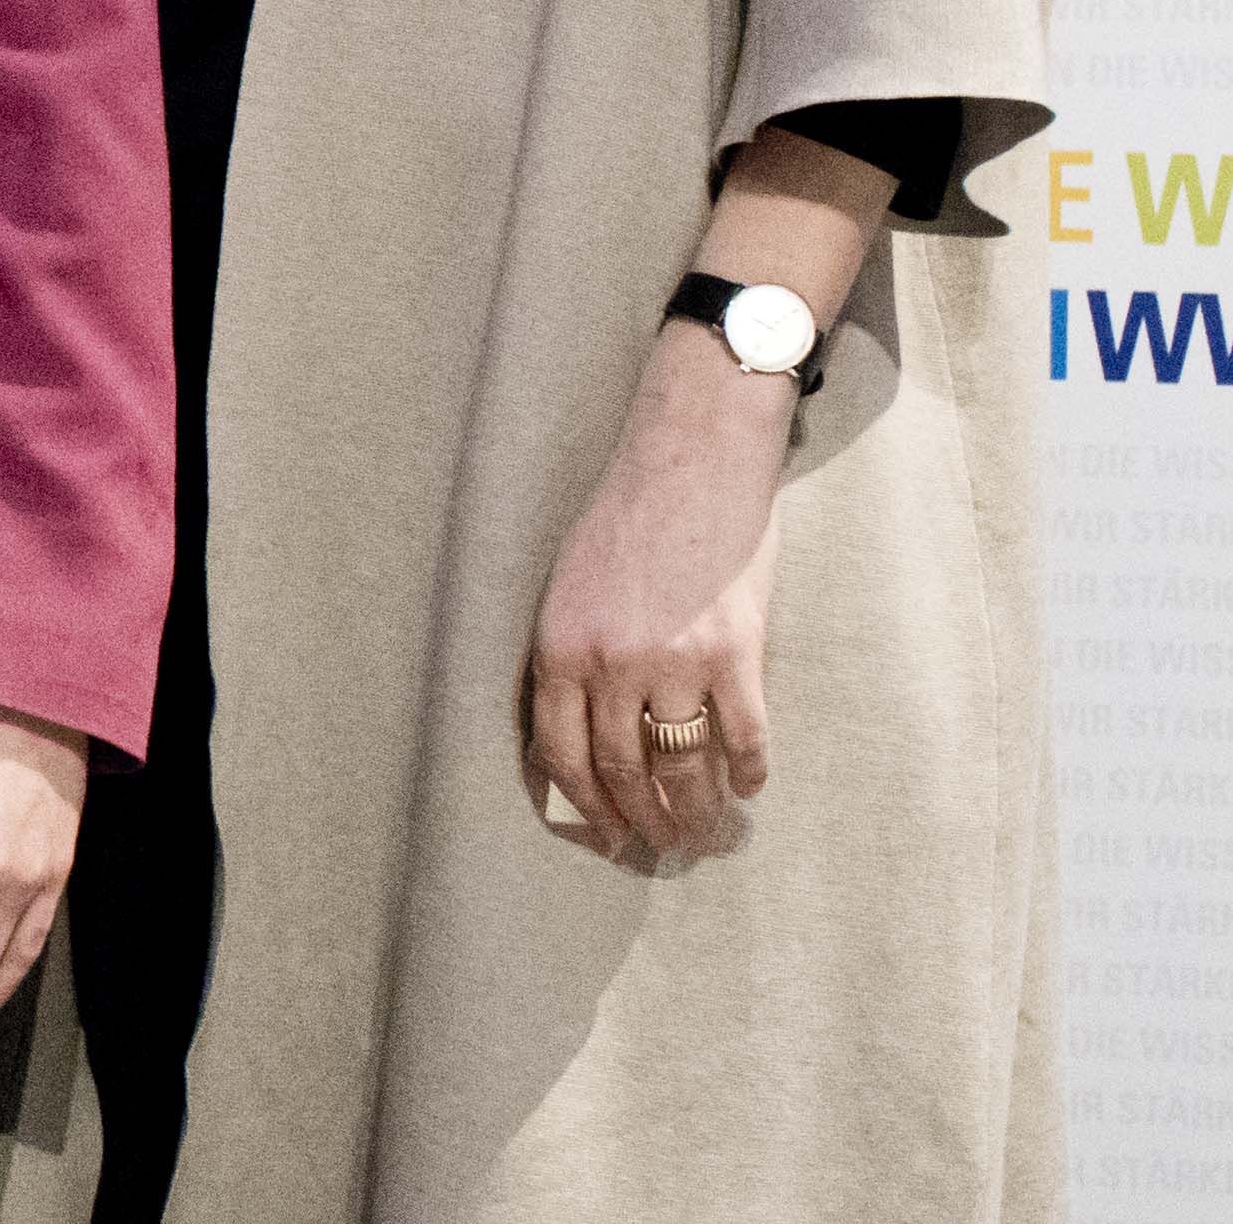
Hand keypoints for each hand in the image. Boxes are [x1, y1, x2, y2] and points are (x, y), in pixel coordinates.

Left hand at [524, 328, 790, 866]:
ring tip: (707, 833)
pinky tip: (751, 786)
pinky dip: (749, 771)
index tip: (603, 834)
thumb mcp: (568, 587)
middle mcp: (610, 664)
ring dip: (697, 812)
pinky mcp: (735, 652)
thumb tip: (583, 731)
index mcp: (558, 647)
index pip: (560, 755)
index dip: (584, 807)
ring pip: (684, 768)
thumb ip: (573, 655)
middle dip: (641, 823)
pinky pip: (744, 737)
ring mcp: (674, 661)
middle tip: (660, 848)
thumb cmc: (624, 519)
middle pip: (622, 772)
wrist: (688, 461)